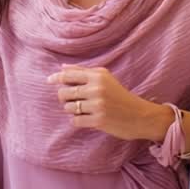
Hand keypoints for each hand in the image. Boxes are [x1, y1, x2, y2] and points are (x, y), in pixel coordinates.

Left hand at [47, 65, 171, 140]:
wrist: (140, 115)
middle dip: (64, 97)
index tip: (49, 81)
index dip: (56, 78)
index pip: (68, 75)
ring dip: (71, 110)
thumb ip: (83, 72)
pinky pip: (75, 121)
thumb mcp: (105, 78)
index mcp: (98, 75)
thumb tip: (61, 68)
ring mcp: (98, 105)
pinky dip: (78, 121)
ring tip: (83, 110)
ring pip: (68, 107)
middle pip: (64, 92)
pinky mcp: (98, 120)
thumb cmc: (120, 96)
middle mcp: (97, 88)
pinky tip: (87, 119)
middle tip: (73, 100)